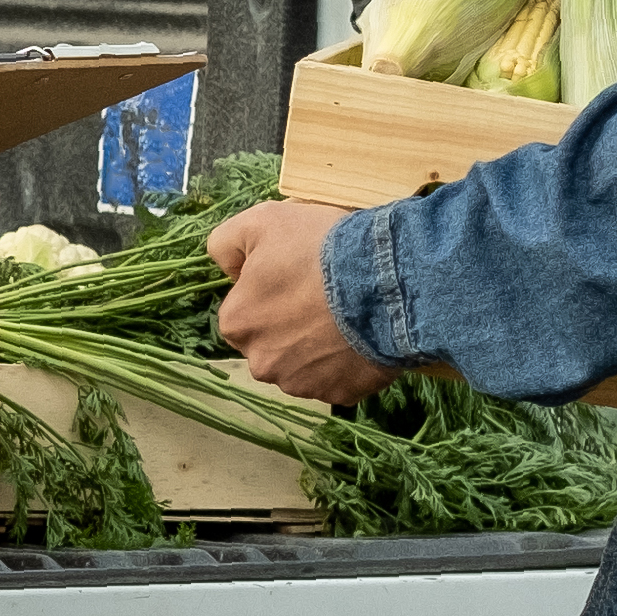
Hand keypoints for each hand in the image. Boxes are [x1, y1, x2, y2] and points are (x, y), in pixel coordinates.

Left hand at [202, 200, 394, 404]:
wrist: (389, 279)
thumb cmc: (321, 247)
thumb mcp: (262, 220)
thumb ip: (227, 243)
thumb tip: (229, 269)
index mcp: (236, 323)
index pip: (246, 309)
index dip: (271, 290)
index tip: (298, 275)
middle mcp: (261, 363)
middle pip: (272, 341)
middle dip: (291, 323)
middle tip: (324, 295)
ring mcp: (301, 384)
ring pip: (304, 363)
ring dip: (319, 345)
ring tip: (348, 314)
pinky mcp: (339, 394)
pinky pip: (338, 378)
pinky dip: (348, 362)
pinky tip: (363, 335)